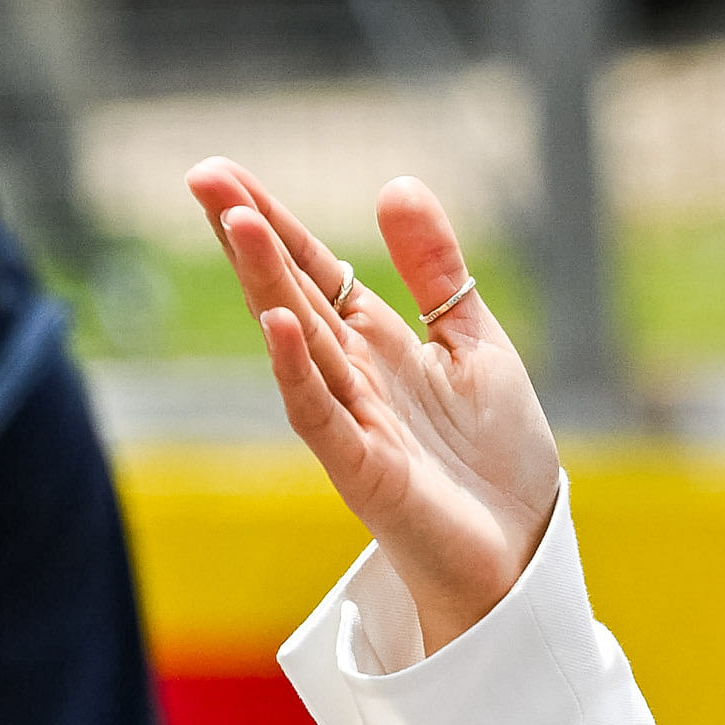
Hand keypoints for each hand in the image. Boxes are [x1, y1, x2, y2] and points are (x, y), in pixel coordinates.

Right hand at [184, 158, 559, 653]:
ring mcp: (351, 423)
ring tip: (240, 224)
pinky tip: (280, 326)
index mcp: (375, 342)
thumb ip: (436, 272)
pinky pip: (321, 417)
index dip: (272, 220)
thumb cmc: (496, 457)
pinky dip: (298, 372)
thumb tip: (395, 183)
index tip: (221, 173)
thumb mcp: (476, 342)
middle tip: (202, 176)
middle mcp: (352, 377)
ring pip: (299, 344)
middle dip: (251, 237)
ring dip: (268, 285)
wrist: (522, 552)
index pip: (312, 269)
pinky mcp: (363, 472)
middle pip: (291, 293)